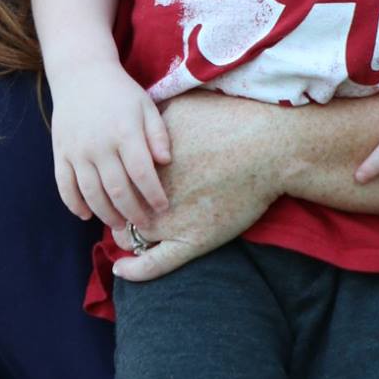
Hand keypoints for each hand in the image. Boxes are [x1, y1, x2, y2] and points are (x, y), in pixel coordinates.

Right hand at [51, 65, 169, 227]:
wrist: (80, 74)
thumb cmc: (120, 93)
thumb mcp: (146, 106)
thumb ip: (158, 134)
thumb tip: (166, 162)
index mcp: (124, 132)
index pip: (142, 173)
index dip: (153, 195)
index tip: (163, 208)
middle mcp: (99, 144)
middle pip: (117, 189)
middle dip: (133, 212)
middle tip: (145, 225)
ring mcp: (77, 150)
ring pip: (91, 193)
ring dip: (107, 214)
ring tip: (121, 225)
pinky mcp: (60, 153)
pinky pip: (64, 186)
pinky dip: (74, 204)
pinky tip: (86, 215)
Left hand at [109, 91, 277, 283]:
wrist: (266, 146)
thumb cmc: (228, 122)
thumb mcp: (178, 107)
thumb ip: (151, 123)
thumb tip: (136, 124)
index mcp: (140, 165)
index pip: (111, 183)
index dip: (117, 185)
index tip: (126, 184)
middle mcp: (146, 195)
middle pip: (116, 211)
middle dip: (120, 210)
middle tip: (131, 207)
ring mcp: (167, 222)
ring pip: (130, 238)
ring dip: (129, 235)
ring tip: (137, 231)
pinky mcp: (192, 242)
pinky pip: (152, 265)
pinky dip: (135, 271)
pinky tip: (123, 269)